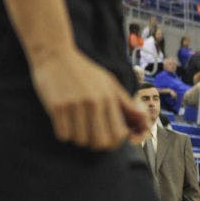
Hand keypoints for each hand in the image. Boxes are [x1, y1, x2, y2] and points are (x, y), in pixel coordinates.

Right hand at [31, 48, 146, 149]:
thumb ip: (126, 103)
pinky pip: (63, 135)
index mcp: (109, 98)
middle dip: (97, 145)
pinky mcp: (57, 107)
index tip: (108, 138)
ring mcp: (75, 105)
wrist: (55, 55)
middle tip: (92, 137)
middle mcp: (94, 102)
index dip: (115, 142)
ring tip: (77, 126)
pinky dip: (64, 134)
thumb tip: (144, 120)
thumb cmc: (84, 71)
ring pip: (80, 140)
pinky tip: (65, 122)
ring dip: (79, 138)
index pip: (118, 134)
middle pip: (100, 142)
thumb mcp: (109, 83)